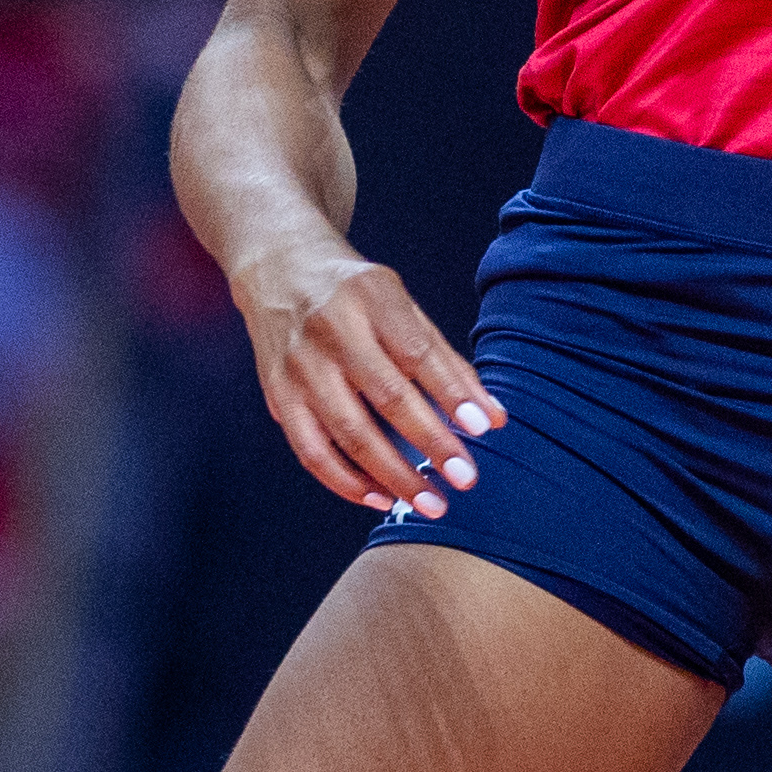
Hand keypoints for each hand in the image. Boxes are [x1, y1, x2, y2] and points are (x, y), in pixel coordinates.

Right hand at [230, 234, 503, 517]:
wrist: (278, 269)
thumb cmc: (356, 293)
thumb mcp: (403, 305)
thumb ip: (446, 359)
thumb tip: (493, 417)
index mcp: (371, 299)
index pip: (418, 353)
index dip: (452, 393)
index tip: (484, 428)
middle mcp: (331, 332)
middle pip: (386, 396)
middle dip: (430, 443)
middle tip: (465, 479)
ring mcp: (299, 366)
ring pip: (347, 433)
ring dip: (392, 475)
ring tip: (429, 503)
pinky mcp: (278, 396)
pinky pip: (310, 450)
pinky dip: (346, 481)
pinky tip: (380, 497)